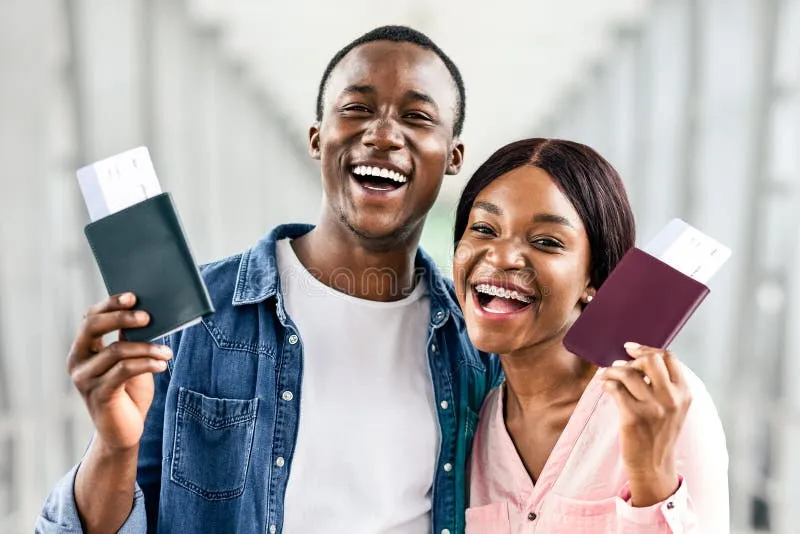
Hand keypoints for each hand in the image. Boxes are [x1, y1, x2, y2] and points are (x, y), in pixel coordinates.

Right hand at [67, 293, 172, 452]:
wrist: (124, 432)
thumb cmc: (129, 392)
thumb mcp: (130, 360)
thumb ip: (130, 339)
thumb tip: (146, 312)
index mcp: (83, 349)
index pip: (89, 318)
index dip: (109, 304)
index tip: (133, 296)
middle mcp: (77, 361)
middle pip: (93, 327)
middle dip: (121, 317)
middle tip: (148, 317)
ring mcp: (85, 379)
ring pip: (116, 349)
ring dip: (147, 347)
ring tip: (167, 352)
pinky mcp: (99, 394)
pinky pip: (124, 370)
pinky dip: (147, 363)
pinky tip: (162, 364)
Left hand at [598, 342, 691, 505]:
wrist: (654, 465)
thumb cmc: (659, 432)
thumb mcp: (673, 408)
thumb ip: (665, 385)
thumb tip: (640, 358)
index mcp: (684, 393)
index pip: (669, 357)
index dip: (648, 348)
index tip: (632, 348)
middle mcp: (671, 398)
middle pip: (650, 359)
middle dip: (631, 357)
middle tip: (618, 363)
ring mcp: (653, 407)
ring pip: (628, 372)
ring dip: (612, 371)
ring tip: (606, 375)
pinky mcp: (634, 416)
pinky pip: (615, 388)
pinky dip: (606, 384)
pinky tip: (605, 388)